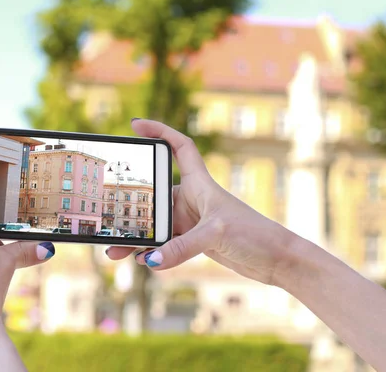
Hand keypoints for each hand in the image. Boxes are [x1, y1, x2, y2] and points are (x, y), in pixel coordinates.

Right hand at [107, 119, 294, 285]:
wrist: (277, 260)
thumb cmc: (255, 234)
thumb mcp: (215, 235)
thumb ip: (182, 247)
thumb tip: (151, 259)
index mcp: (200, 183)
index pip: (178, 147)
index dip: (159, 131)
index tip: (136, 125)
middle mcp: (192, 199)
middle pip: (153, 195)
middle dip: (129, 206)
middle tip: (108, 216)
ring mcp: (191, 221)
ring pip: (154, 224)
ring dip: (136, 236)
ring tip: (114, 250)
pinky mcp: (194, 241)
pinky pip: (164, 243)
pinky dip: (152, 252)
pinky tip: (142, 260)